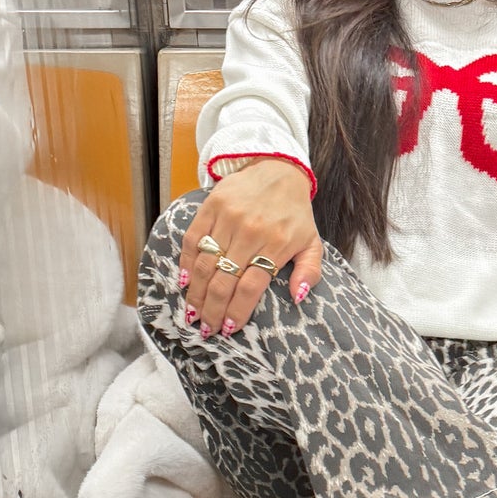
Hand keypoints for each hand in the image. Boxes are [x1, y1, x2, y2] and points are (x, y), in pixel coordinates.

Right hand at [179, 160, 323, 335]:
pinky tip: (184, 282)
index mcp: (276, 244)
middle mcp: (251, 232)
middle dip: (213, 310)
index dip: (237, 311)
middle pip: (225, 280)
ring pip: (206, 264)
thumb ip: (310, 270)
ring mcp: (228, 218)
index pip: (250, 287)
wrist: (277, 168)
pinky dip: (186, 262)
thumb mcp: (312, 241)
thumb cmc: (294, 212)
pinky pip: (193, 240)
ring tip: (193, 313)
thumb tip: (299, 297)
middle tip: (207, 328)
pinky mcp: (211, 206)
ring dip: (196, 293)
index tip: (229, 329)